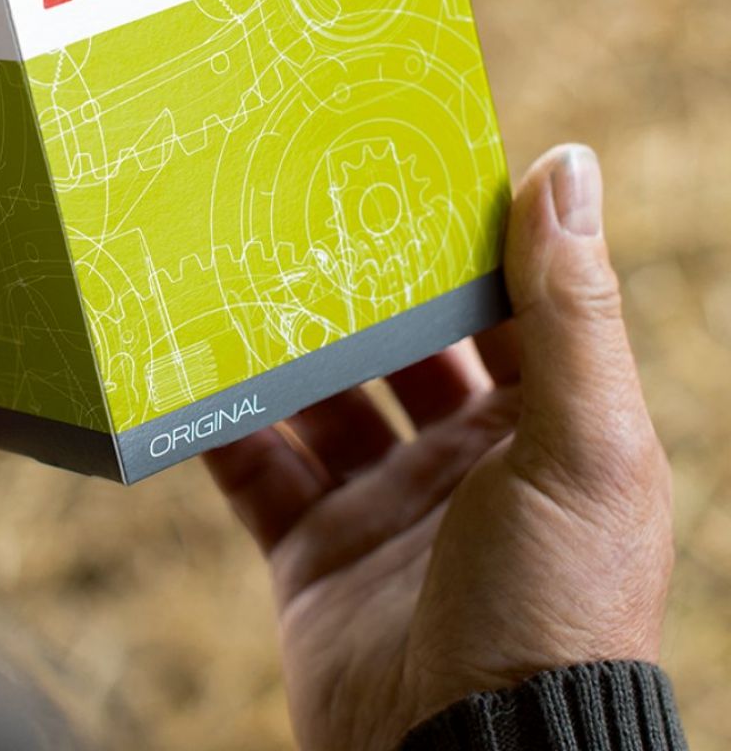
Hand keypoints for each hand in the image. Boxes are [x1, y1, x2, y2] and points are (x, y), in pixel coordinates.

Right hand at [207, 145, 673, 750]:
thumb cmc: (553, 605)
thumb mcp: (581, 446)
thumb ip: (572, 310)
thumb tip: (565, 164)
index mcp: (542, 427)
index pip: (504, 305)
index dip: (462, 239)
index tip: (405, 166)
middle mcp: (463, 460)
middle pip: (400, 346)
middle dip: (356, 287)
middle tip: (298, 210)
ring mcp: (383, 505)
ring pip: (320, 399)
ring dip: (281, 347)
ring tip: (230, 272)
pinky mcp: (313, 550)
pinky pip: (258, 469)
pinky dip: (222, 424)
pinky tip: (185, 371)